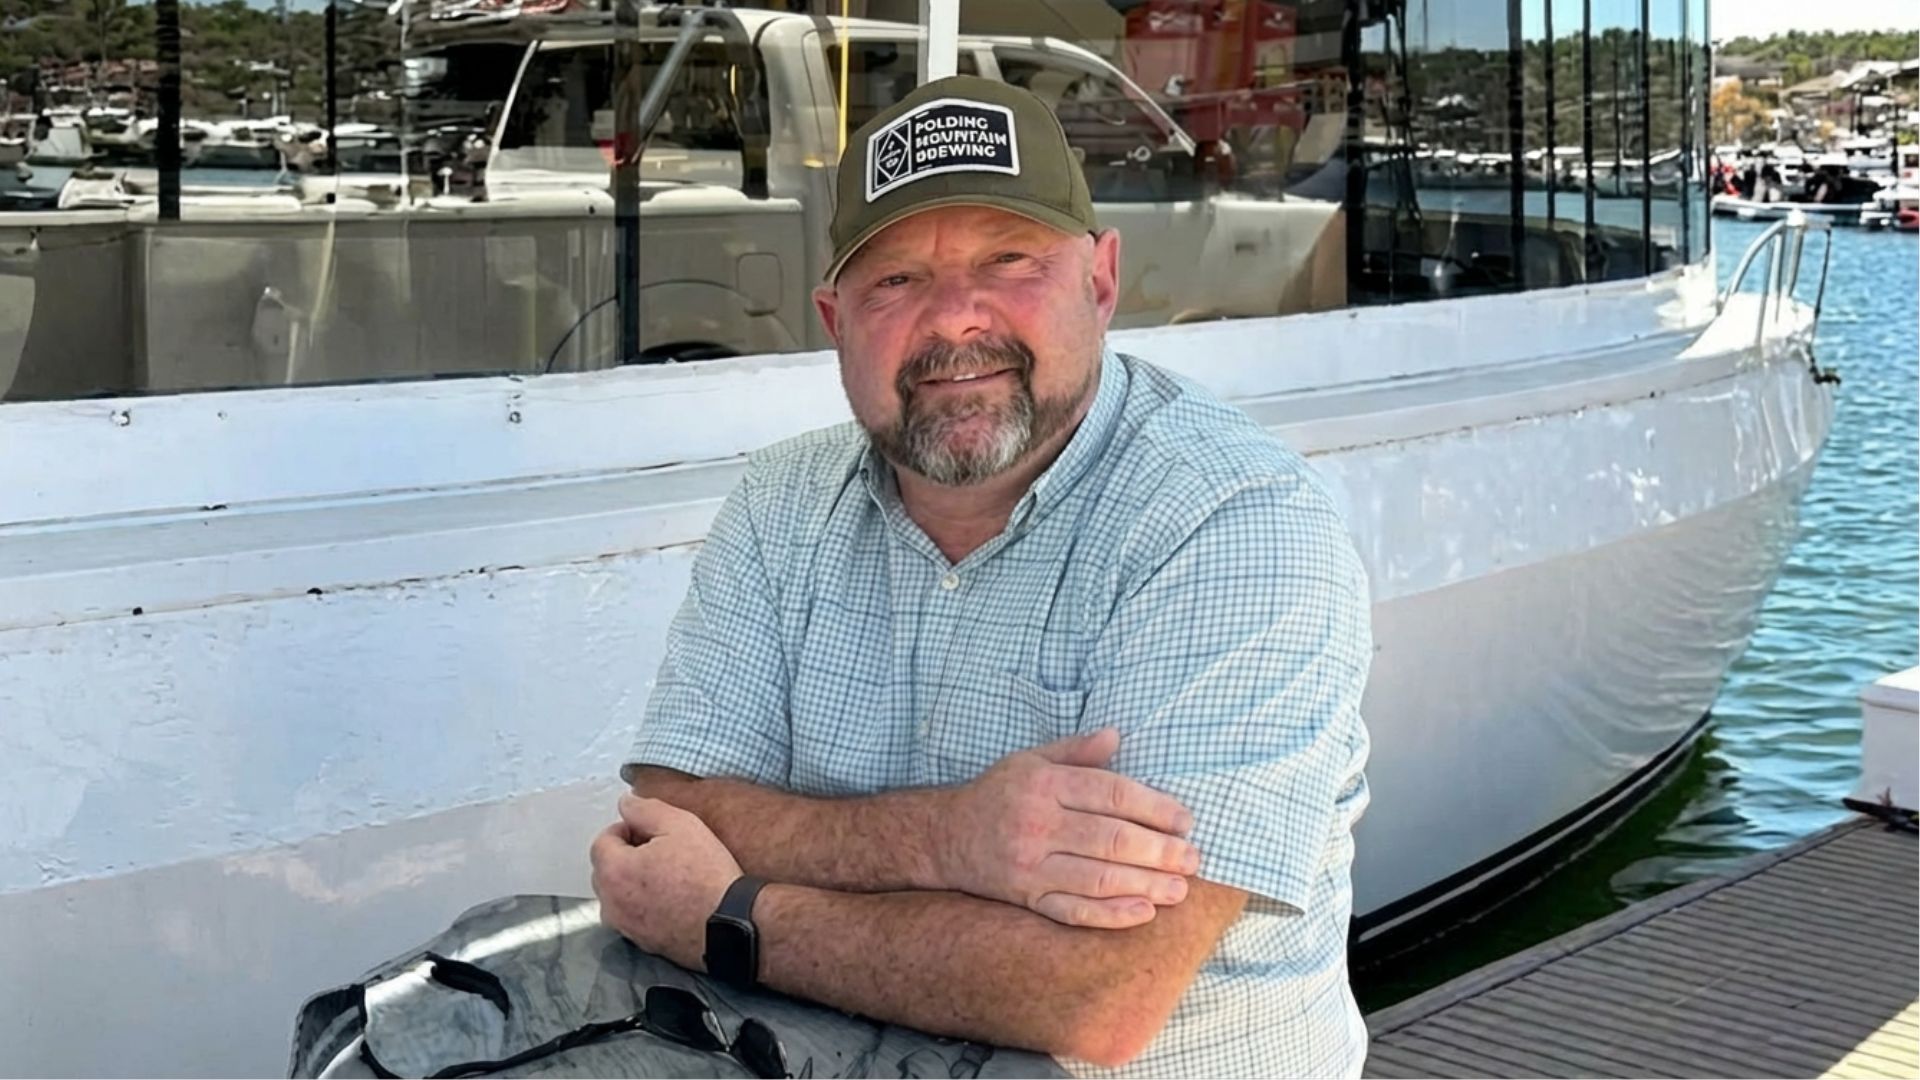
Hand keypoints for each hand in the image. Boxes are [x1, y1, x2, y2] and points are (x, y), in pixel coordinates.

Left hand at [591, 794, 742, 970]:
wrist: (730, 924)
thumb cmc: (706, 876)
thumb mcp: (681, 825)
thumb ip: (645, 810)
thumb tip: (626, 803)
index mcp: (614, 871)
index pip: (603, 840)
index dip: (627, 829)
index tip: (651, 831)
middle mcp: (611, 904)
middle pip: (606, 869)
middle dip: (627, 856)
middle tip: (662, 850)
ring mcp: (626, 927)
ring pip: (618, 895)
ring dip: (634, 882)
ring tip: (669, 876)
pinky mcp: (643, 944)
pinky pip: (634, 916)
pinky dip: (645, 905)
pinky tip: (674, 899)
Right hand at [934, 727, 1199, 929]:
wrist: (944, 837)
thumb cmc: (998, 794)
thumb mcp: (1030, 760)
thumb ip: (1076, 751)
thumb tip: (1117, 735)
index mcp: (1044, 785)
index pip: (1111, 793)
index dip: (1154, 808)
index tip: (1185, 821)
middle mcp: (1037, 824)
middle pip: (1111, 839)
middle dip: (1160, 851)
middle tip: (1193, 858)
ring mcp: (1030, 866)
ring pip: (1098, 878)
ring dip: (1145, 884)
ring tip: (1180, 888)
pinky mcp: (1026, 898)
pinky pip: (1073, 911)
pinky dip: (1111, 915)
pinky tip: (1144, 912)